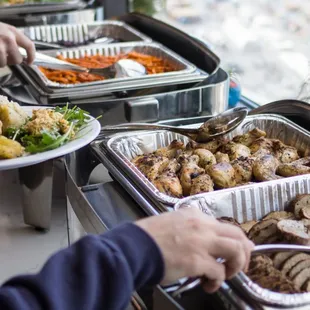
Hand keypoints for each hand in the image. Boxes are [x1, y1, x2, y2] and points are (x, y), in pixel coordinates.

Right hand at [0, 22, 34, 66]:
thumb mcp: (5, 30)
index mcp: (13, 31)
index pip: (29, 46)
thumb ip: (14, 41)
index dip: (31, 56)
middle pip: (18, 59)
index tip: (30, 62)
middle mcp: (7, 37)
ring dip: (0, 62)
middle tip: (6, 57)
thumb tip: (24, 57)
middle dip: (12, 61)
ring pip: (4, 63)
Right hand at [136, 208, 253, 292]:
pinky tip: (208, 285)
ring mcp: (201, 242)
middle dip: (244, 251)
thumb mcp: (172, 222)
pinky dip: (218, 281)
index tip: (235, 250)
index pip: (223, 225)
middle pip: (237, 234)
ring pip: (236, 250)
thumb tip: (202, 242)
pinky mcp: (197, 260)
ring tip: (228, 274)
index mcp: (195, 215)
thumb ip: (190, 228)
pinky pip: (219, 272)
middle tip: (241, 265)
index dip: (233, 240)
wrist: (135, 246)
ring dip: (237, 265)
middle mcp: (202, 225)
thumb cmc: (149, 236)